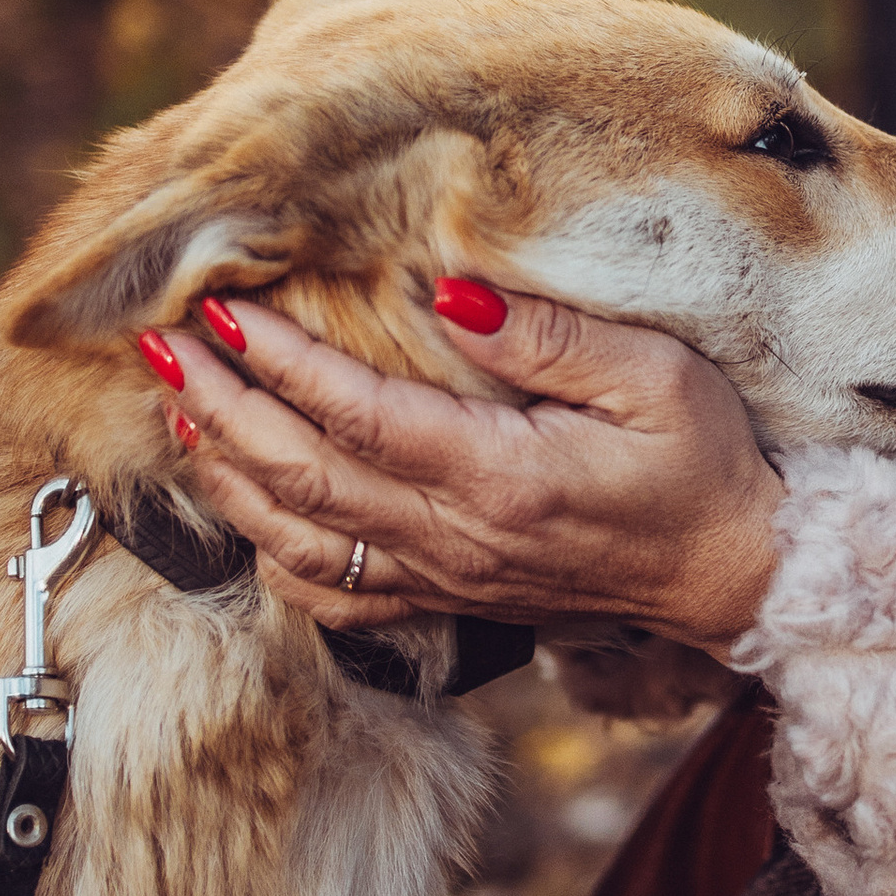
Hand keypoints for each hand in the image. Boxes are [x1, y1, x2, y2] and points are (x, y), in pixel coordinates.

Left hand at [148, 287, 783, 654]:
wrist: (735, 572)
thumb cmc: (706, 462)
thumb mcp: (656, 376)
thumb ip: (548, 337)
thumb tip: (450, 294)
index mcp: (502, 480)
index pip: (357, 416)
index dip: (278, 365)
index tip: (220, 311)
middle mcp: (457, 542)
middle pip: (301, 479)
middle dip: (220, 408)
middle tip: (160, 346)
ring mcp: (445, 581)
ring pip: (296, 542)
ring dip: (226, 475)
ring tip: (178, 409)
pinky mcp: (448, 601)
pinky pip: (332, 597)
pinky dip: (269, 552)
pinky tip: (243, 500)